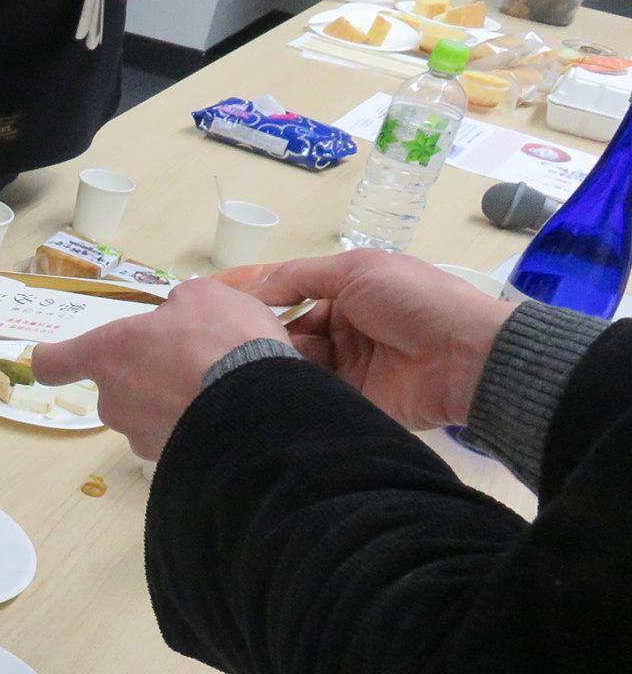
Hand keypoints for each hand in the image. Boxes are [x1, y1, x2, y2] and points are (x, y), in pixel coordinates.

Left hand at [33, 278, 291, 458]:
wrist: (260, 408)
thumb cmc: (220, 341)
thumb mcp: (203, 297)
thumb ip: (179, 305)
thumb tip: (177, 314)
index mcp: (107, 353)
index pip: (54, 363)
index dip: (53, 358)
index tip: (52, 356)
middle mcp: (113, 401)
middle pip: (117, 388)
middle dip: (147, 375)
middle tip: (189, 360)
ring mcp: (139, 437)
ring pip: (149, 415)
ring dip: (174, 403)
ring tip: (219, 387)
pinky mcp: (170, 464)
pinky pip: (179, 439)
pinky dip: (197, 427)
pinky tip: (230, 412)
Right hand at [220, 252, 515, 431]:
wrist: (468, 357)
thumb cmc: (415, 300)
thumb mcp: (356, 269)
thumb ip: (298, 276)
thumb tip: (248, 286)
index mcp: (344, 294)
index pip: (286, 292)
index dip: (250, 294)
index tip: (205, 298)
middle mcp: (340, 331)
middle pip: (283, 331)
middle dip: (256, 332)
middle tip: (220, 336)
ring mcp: (343, 369)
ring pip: (290, 364)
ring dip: (271, 360)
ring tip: (243, 361)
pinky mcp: (348, 404)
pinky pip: (308, 395)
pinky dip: (288, 390)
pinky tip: (261, 388)